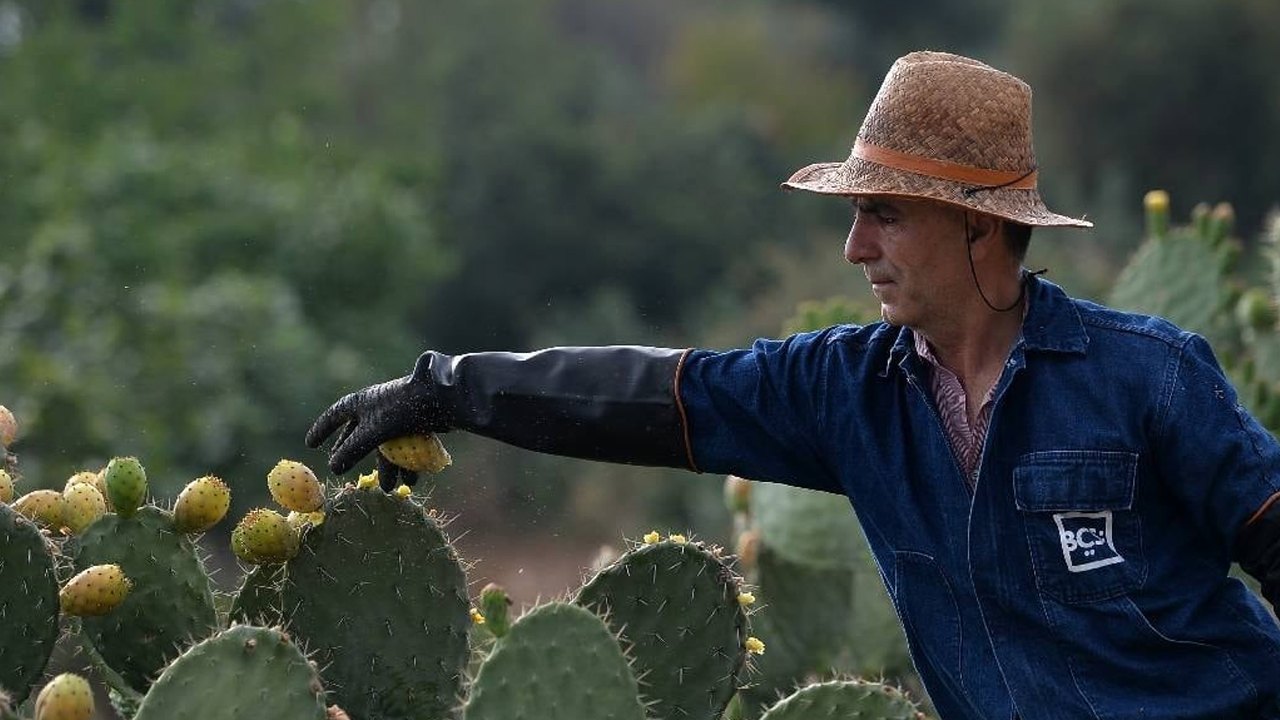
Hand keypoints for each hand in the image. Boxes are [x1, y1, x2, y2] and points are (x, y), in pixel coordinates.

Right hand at [305, 354, 448, 486]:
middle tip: (342, 470)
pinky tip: (410, 480)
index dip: (322, 429)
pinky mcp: (414, 423)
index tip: (311, 443)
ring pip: (386, 445)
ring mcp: (396, 415)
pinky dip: (406, 463)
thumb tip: (333, 469)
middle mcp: (377, 407)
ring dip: (388, 467)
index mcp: (361, 402)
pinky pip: (404, 446)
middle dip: (355, 455)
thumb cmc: (401, 410)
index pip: (335, 416)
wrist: (441, 398)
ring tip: (389, 489)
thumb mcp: (372, 432)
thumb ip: (351, 450)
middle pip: (360, 435)